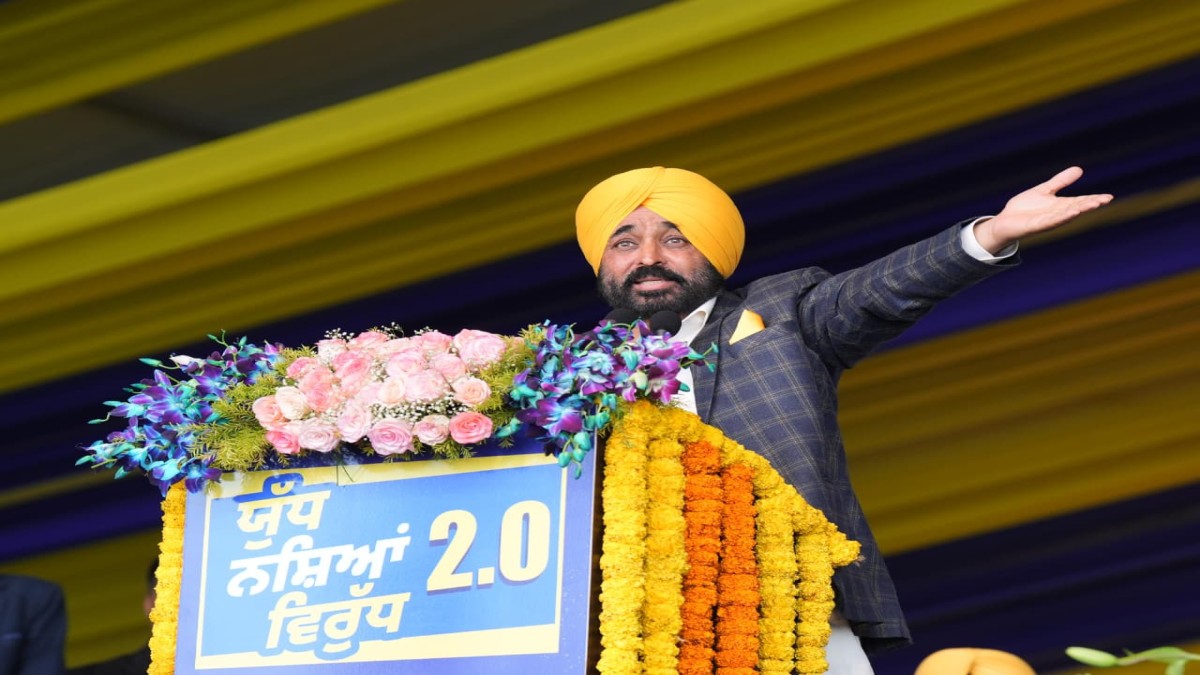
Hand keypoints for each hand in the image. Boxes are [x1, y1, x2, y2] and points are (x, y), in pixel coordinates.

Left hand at [974, 167, 1112, 253]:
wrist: (1005, 221)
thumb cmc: (1024, 208)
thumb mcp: (1044, 190)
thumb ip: (1060, 182)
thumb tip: (1079, 169)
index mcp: (1060, 205)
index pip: (1081, 201)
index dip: (1094, 199)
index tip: (1109, 197)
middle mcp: (1057, 214)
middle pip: (1077, 208)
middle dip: (1090, 204)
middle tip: (1104, 200)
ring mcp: (1048, 220)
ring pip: (1066, 215)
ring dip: (1079, 210)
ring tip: (1091, 205)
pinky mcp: (1037, 225)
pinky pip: (1051, 221)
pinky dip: (1061, 217)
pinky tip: (1071, 212)